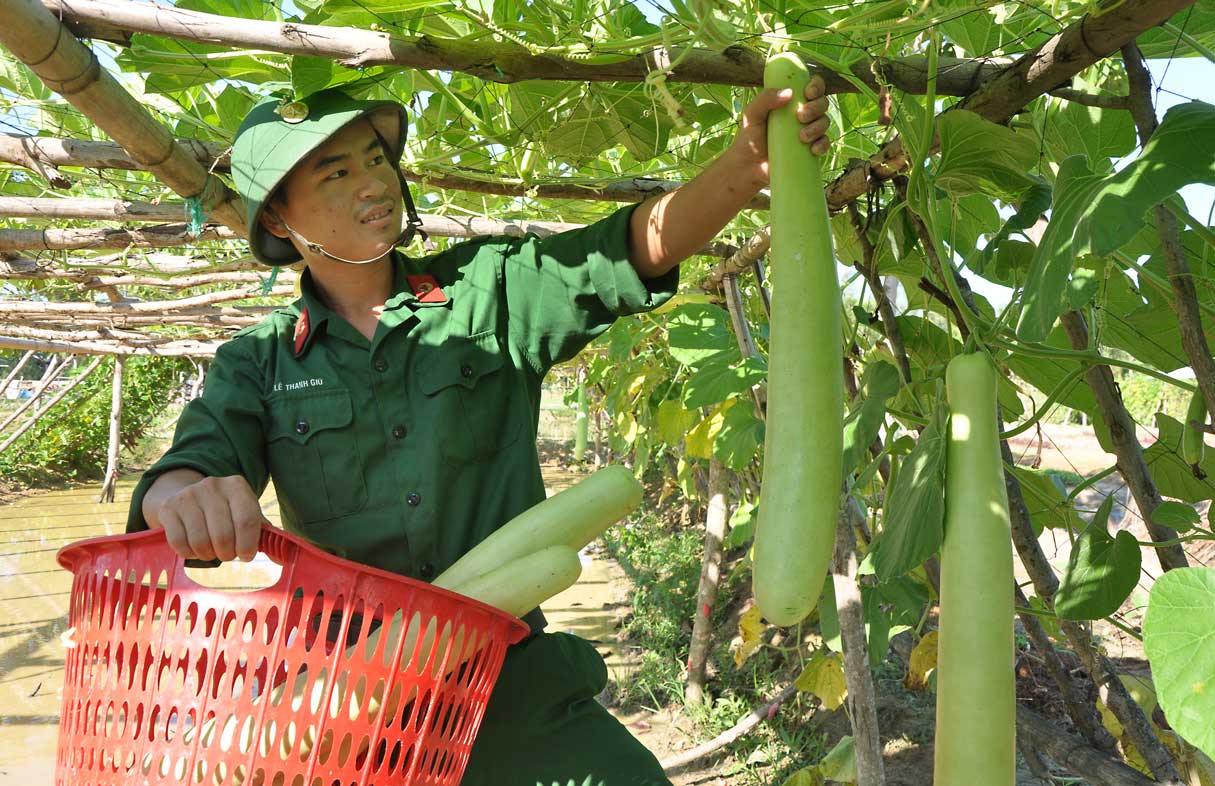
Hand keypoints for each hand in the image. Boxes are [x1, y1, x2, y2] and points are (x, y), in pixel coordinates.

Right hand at [152, 474, 267, 561]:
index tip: (245, 555)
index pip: (247, 522)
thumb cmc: (226, 512)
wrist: (186, 496)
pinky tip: (195, 548)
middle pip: (223, 535)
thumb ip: (266, 536)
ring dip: (209, 555)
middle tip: (227, 553)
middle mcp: (212, 486)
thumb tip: (283, 559)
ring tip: (212, 550)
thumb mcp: (247, 515)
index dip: (247, 546)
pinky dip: (190, 554)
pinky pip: (180, 543)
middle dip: (227, 553)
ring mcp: (188, 495)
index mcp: (237, 486)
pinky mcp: (168, 508)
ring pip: (201, 542)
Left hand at [730, 75, 830, 185]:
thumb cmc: (749, 139)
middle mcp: (803, 115)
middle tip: (800, 116)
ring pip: (825, 122)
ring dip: (818, 126)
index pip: (811, 87)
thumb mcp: (751, 115)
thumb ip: (765, 99)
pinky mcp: (810, 150)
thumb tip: (789, 92)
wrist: (749, 168)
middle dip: (816, 107)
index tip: (808, 92)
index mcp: (791, 102)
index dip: (816, 86)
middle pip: (822, 103)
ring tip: (802, 137)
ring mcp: (808, 132)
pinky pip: (825, 144)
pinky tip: (812, 149)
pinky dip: (822, 144)